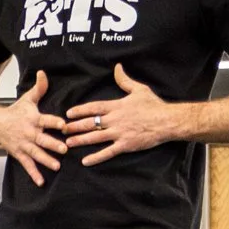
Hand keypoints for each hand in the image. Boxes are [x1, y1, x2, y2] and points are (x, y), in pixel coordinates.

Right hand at [0, 70, 66, 185]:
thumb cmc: (15, 112)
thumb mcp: (28, 99)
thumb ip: (39, 88)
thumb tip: (44, 73)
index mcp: (33, 119)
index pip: (45, 120)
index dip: (54, 122)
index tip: (63, 125)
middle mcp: (29, 133)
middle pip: (43, 139)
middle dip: (53, 144)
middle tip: (64, 149)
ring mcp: (24, 145)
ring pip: (36, 154)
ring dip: (46, 160)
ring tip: (57, 166)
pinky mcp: (19, 154)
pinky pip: (27, 165)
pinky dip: (33, 174)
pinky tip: (41, 181)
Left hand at [64, 64, 186, 165]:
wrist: (167, 121)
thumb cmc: (154, 105)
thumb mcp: (139, 89)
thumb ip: (125, 80)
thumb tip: (117, 67)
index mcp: (117, 106)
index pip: (94, 107)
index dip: (80, 110)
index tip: (68, 113)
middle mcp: (115, 119)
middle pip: (90, 123)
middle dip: (75, 126)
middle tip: (62, 129)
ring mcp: (119, 133)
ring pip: (95, 137)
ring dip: (80, 140)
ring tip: (68, 143)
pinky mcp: (125, 145)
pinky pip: (108, 152)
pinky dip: (96, 157)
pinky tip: (85, 161)